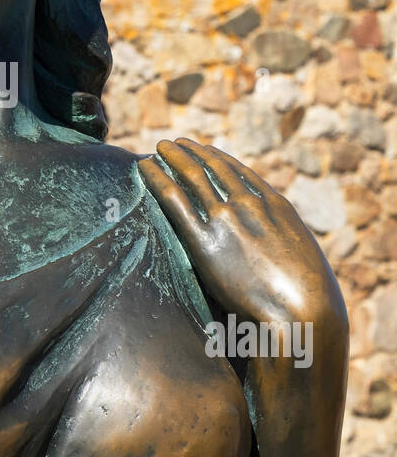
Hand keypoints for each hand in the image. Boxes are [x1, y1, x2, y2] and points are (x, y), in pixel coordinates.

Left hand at [138, 138, 347, 334]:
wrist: (303, 313)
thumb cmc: (312, 302)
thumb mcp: (304, 262)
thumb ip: (285, 249)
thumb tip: (278, 260)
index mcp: (277, 207)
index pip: (241, 174)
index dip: (219, 160)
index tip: (206, 151)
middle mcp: (250, 205)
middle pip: (214, 169)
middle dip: (192, 153)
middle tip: (176, 144)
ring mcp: (226, 220)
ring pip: (192, 176)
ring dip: (173, 158)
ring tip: (159, 147)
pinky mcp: (204, 241)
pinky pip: (173, 199)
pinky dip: (157, 179)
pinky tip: (145, 168)